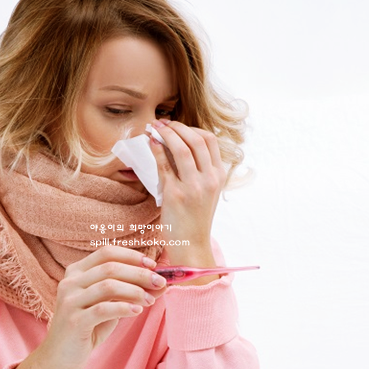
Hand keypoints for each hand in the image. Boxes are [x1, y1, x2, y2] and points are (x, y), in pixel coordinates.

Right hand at [10, 245, 165, 368]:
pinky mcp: (74, 321)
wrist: (59, 358)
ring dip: (135, 291)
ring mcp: (70, 301)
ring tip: (150, 300)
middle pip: (110, 267)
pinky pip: (103, 309)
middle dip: (139, 273)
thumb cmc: (87, 328)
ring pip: (108, 285)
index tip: (153, 265)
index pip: (107, 253)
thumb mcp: (110, 306)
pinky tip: (137, 311)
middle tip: (160, 282)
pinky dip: (124, 308)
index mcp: (76, 272)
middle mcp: (70, 282)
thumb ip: (130, 292)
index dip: (132, 256)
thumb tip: (161, 283)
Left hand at [149, 119, 225, 275]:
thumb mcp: (205, 191)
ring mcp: (194, 187)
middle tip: (162, 123)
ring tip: (154, 128)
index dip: (192, 128)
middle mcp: (210, 179)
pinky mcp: (175, 195)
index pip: (210, 140)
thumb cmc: (194, 218)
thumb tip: (178, 144)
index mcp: (219, 176)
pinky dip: (156, 149)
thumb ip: (198, 169)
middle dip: (177, 127)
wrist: (191, 246)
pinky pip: (164, 165)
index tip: (177, 126)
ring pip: (182, 149)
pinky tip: (150, 142)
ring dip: (166, 134)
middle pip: (197, 140)